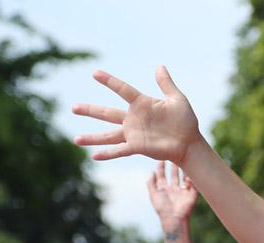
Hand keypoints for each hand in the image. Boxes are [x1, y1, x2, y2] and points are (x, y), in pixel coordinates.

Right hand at [73, 67, 201, 164]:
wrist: (190, 142)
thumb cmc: (185, 121)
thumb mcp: (177, 99)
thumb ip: (166, 84)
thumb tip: (159, 66)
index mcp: (141, 104)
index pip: (122, 89)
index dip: (109, 81)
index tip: (95, 73)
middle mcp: (133, 119)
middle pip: (107, 113)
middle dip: (90, 110)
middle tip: (73, 107)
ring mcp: (134, 134)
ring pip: (108, 135)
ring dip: (92, 138)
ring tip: (75, 139)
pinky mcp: (138, 147)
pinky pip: (120, 150)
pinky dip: (108, 153)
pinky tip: (94, 156)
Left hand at [147, 162, 197, 226]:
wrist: (175, 219)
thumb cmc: (163, 209)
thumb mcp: (154, 195)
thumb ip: (151, 183)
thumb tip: (151, 172)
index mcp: (164, 189)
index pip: (162, 175)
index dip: (161, 166)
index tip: (161, 157)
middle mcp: (173, 189)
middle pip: (174, 174)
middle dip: (174, 165)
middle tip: (174, 154)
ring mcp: (183, 191)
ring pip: (184, 177)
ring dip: (184, 169)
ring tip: (184, 159)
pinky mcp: (192, 194)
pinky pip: (194, 184)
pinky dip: (192, 178)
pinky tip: (191, 171)